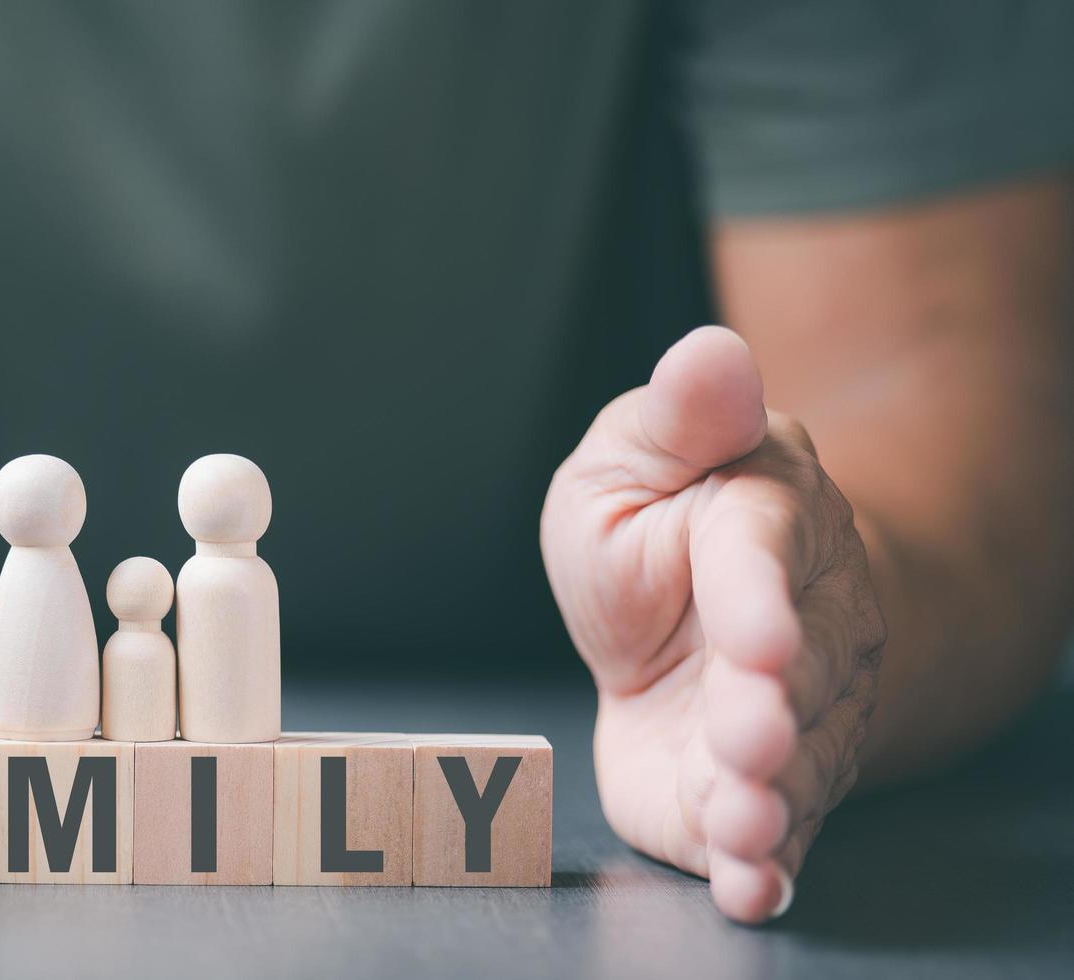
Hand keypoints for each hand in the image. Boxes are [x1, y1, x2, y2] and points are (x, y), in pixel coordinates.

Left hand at [541, 326, 886, 923]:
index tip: (759, 636)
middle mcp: (796, 626)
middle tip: (751, 733)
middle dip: (774, 706)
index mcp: (758, 523)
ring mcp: (787, 716)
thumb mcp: (635, 460)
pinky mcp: (752, 789)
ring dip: (770, 798)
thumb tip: (711, 349)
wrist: (695, 627)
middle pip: (793, 670)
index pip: (760, 554)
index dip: (757, 596)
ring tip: (745, 821)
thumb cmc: (660, 529)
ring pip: (795, 761)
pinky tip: (751, 886)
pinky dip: (764, 865)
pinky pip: (775, 832)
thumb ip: (676, 420)